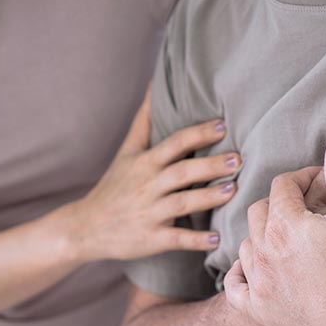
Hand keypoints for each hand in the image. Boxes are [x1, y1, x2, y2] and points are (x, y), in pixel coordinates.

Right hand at [58, 89, 239, 261]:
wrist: (86, 227)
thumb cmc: (114, 186)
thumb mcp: (126, 152)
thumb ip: (144, 121)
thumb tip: (155, 85)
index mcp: (145, 163)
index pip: (174, 144)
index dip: (198, 134)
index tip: (222, 126)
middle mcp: (148, 186)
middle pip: (182, 172)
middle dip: (211, 165)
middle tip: (239, 158)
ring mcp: (149, 213)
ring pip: (182, 203)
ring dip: (208, 198)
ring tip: (233, 190)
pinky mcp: (151, 239)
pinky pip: (176, 239)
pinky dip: (196, 240)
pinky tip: (217, 239)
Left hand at [224, 129, 325, 325]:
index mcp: (285, 223)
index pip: (283, 185)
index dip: (303, 177)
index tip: (322, 181)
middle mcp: (262, 250)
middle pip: (259, 210)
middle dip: (281, 202)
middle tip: (307, 206)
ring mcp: (258, 283)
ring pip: (246, 244)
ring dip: (263, 234)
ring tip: (288, 236)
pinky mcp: (258, 310)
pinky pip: (235, 286)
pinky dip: (241, 274)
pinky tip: (252, 268)